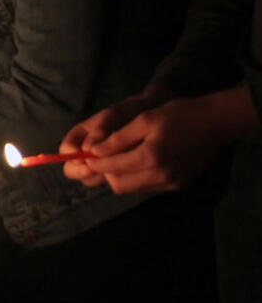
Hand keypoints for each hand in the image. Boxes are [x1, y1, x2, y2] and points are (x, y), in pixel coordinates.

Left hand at [69, 87, 259, 194]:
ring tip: (117, 159)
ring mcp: (170, 183)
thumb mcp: (145, 120)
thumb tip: (94, 151)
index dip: (94, 163)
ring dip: (119, 176)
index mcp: (150, 157)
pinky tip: (137, 162)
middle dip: (105, 173)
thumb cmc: (179, 114)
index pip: (110, 168)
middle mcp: (160, 175)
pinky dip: (136, 178)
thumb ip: (117, 139)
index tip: (84, 156)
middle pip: (118, 185)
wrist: (217, 123)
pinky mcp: (178, 186)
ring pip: (131, 188)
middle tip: (99, 158)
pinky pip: (147, 187)